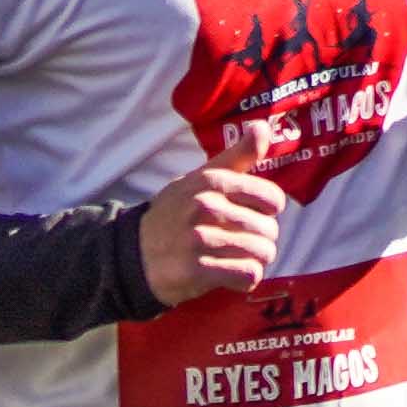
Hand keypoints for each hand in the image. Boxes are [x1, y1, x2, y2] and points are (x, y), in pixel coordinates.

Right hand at [134, 132, 287, 305]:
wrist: (133, 254)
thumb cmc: (175, 214)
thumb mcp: (200, 178)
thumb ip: (236, 156)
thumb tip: (263, 126)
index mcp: (212, 181)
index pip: (272, 198)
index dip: (266, 211)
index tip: (249, 215)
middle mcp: (206, 206)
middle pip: (269, 230)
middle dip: (260, 241)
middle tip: (238, 243)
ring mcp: (200, 238)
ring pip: (262, 253)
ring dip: (254, 261)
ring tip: (236, 259)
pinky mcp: (197, 269)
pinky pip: (247, 275)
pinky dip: (245, 280)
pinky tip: (230, 276)